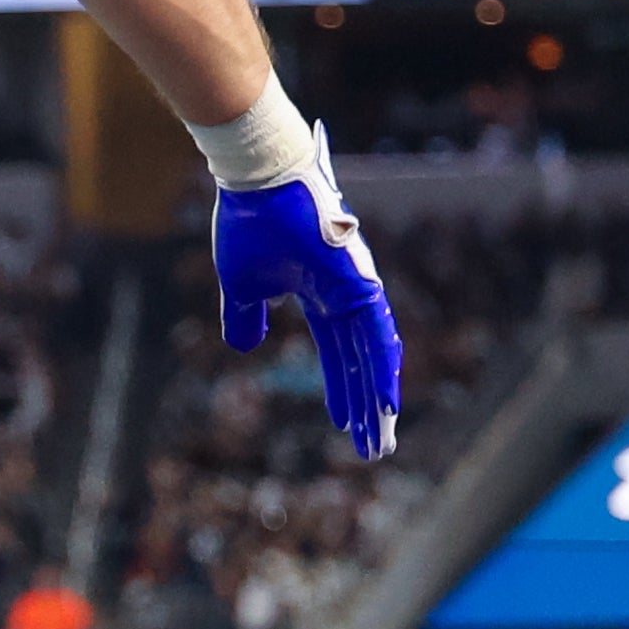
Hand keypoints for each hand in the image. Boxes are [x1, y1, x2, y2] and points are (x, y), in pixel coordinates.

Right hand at [207, 126, 403, 462]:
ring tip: (381, 439)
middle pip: (361, 362)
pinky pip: (377, 332)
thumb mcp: (241, 283)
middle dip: (366, 407)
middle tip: (374, 448)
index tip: (346, 424)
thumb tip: (244, 347)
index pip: (338, 353)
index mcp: (318, 295)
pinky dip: (383, 367)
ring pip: (374, 355)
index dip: (342, 389)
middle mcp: (343, 296)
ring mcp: (354, 289)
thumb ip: (246, 315)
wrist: (258, 180)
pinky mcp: (359, 281)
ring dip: (378, 399)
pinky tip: (387, 400)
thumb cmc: (249, 222)